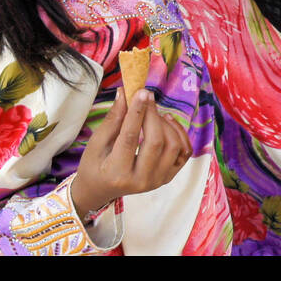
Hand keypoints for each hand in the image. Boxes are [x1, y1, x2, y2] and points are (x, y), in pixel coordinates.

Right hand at [70, 87, 191, 219]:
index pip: (130, 138)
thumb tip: (125, 93)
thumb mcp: (97, 143)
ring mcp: (158, 180)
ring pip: (173, 146)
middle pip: (156, 142)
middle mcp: (141, 181)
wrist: (101, 189)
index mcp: (118, 173)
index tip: (140, 92)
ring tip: (153, 113)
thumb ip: (113, 119)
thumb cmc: (95, 165)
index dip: (137, 113)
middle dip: (152, 114)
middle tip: (146, 96)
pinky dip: (179, 133)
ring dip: (166, 123)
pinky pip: (184, 151)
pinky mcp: (169, 176)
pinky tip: (167, 122)